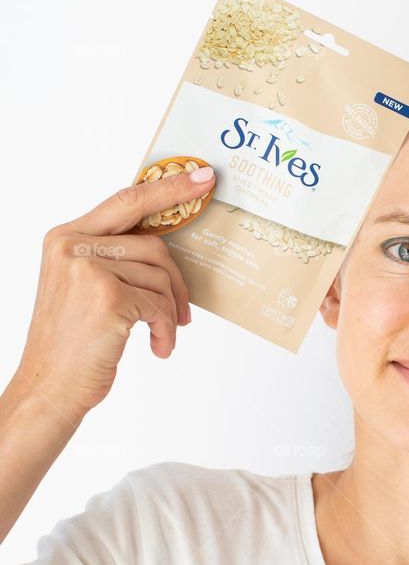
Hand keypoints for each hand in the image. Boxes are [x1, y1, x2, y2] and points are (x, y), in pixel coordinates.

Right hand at [14, 166, 215, 420]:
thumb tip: (165, 250)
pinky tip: (157, 347)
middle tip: (186, 309)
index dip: (169, 187)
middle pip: (153, 243)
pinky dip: (165, 330)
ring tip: (163, 335)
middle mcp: (72, 245)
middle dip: (177, 280)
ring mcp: (88, 269)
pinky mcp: (107, 296)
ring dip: (169, 312)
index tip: (203, 177)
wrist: (49, 388)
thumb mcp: (83, 288)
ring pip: (159, 277)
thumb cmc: (72, 344)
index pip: (127, 200)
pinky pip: (159, 305)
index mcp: (66, 237)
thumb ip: (114, 259)